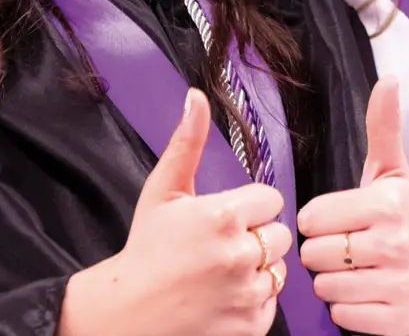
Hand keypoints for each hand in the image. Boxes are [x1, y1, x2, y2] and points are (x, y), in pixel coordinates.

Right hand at [59, 89, 291, 335]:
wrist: (129, 312)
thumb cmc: (147, 247)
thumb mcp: (162, 191)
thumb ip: (186, 143)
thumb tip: (196, 96)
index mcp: (224, 215)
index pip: (270, 199)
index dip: (248, 207)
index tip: (223, 218)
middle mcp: (241, 254)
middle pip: (279, 234)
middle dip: (255, 236)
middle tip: (219, 246)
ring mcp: (248, 293)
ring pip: (279, 268)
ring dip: (257, 269)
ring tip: (221, 272)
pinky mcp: (252, 325)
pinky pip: (272, 302)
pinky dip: (253, 300)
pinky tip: (224, 296)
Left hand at [298, 80, 408, 335]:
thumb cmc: (405, 226)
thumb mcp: (394, 177)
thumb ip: (383, 130)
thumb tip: (389, 79)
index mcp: (388, 203)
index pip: (310, 218)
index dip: (318, 224)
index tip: (341, 224)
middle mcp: (395, 242)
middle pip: (312, 254)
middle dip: (323, 256)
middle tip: (348, 252)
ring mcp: (399, 284)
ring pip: (323, 288)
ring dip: (333, 285)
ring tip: (357, 275)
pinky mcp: (398, 321)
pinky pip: (340, 317)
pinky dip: (347, 312)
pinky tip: (367, 299)